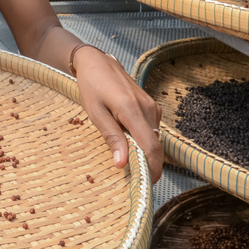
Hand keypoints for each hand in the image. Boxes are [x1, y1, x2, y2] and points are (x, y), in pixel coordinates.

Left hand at [71, 45, 162, 181]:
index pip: (151, 148)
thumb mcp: (96, 114)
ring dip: (145, 154)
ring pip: (155, 139)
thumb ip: (112, 138)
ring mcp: (152, 107)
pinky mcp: (151, 107)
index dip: (151, 170)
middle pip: (156, 146)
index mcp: (133, 111)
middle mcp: (148, 109)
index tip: (145, 186)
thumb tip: (122, 164)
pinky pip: (151, 130)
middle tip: (133, 180)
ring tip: (128, 162)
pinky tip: (129, 144)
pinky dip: (144, 142)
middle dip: (148, 165)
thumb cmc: (92, 87)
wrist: (98, 63)